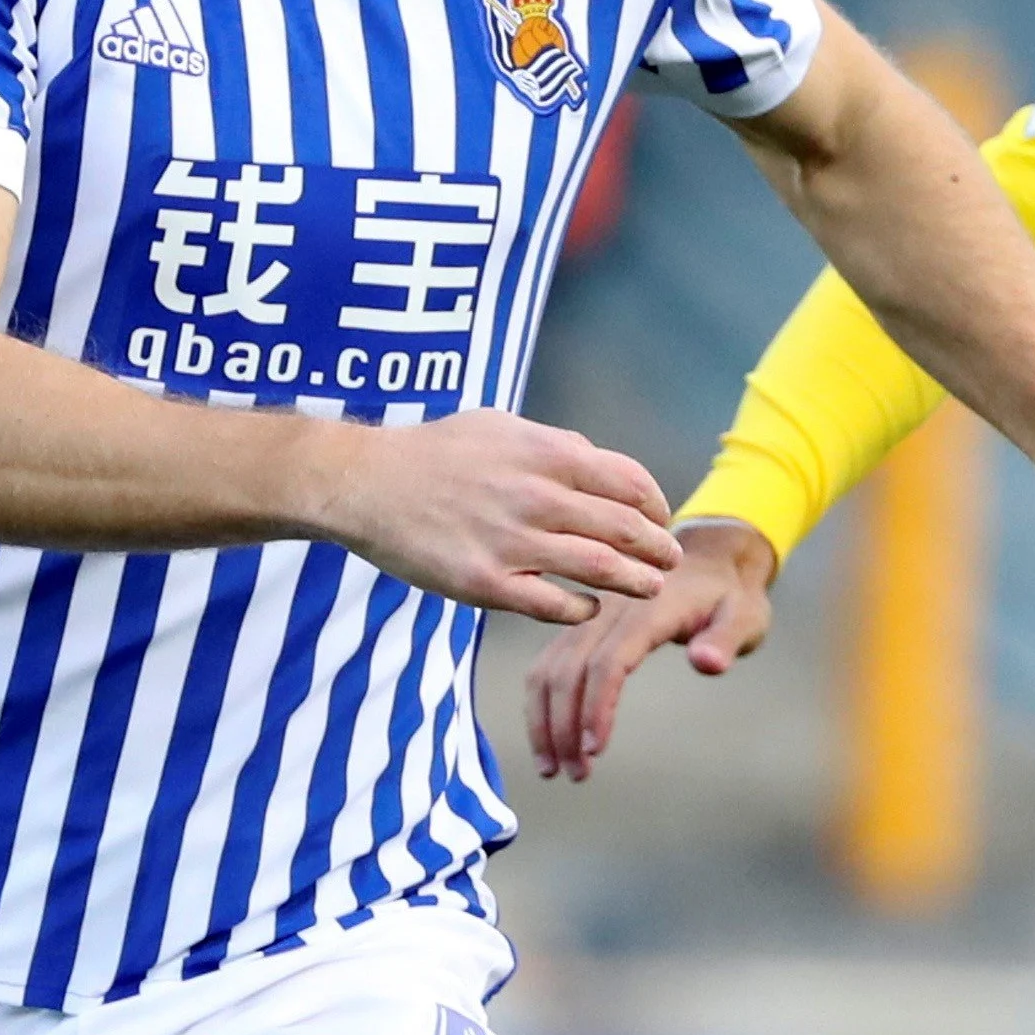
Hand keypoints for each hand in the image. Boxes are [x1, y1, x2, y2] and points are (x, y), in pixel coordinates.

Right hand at [314, 410, 679, 624]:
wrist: (365, 484)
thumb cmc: (432, 453)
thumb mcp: (498, 425)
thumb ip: (551, 443)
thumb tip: (593, 459)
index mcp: (546, 454)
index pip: (630, 482)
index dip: (656, 506)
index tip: (660, 520)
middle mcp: (537, 496)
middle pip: (626, 528)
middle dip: (658, 548)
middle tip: (669, 561)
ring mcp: (513, 542)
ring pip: (601, 569)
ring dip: (635, 582)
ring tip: (648, 588)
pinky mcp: (486, 584)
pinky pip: (554, 605)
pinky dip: (582, 608)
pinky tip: (589, 608)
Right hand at [528, 519, 776, 779]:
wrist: (710, 557)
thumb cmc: (730, 595)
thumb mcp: (746, 614)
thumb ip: (726, 639)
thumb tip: (706, 663)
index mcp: (647, 610)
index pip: (608, 662)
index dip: (597, 707)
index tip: (595, 750)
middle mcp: (607, 611)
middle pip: (568, 670)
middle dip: (564, 727)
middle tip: (575, 775)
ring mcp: (588, 619)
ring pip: (548, 670)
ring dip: (545, 722)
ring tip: (555, 769)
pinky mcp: (579, 630)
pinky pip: (547, 666)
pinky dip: (541, 706)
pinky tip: (548, 741)